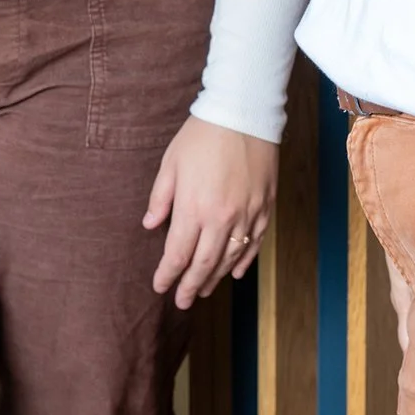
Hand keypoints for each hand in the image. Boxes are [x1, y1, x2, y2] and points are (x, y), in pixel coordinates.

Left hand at [144, 116, 277, 308]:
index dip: (167, 274)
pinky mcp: (264, 207)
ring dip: (215, 278)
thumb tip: (150, 226)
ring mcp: (246, 214)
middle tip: (182, 301)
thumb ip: (160, 198)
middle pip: (203, 264)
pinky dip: (244, 261)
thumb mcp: (171, 163)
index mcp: (193, 208)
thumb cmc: (203, 135)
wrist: (244, 113)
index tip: (159, 286)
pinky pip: (254, 242)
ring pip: (230, 258)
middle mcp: (221, 218)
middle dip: (190, 286)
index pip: (177, 254)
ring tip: (204, 290)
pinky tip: (234, 272)